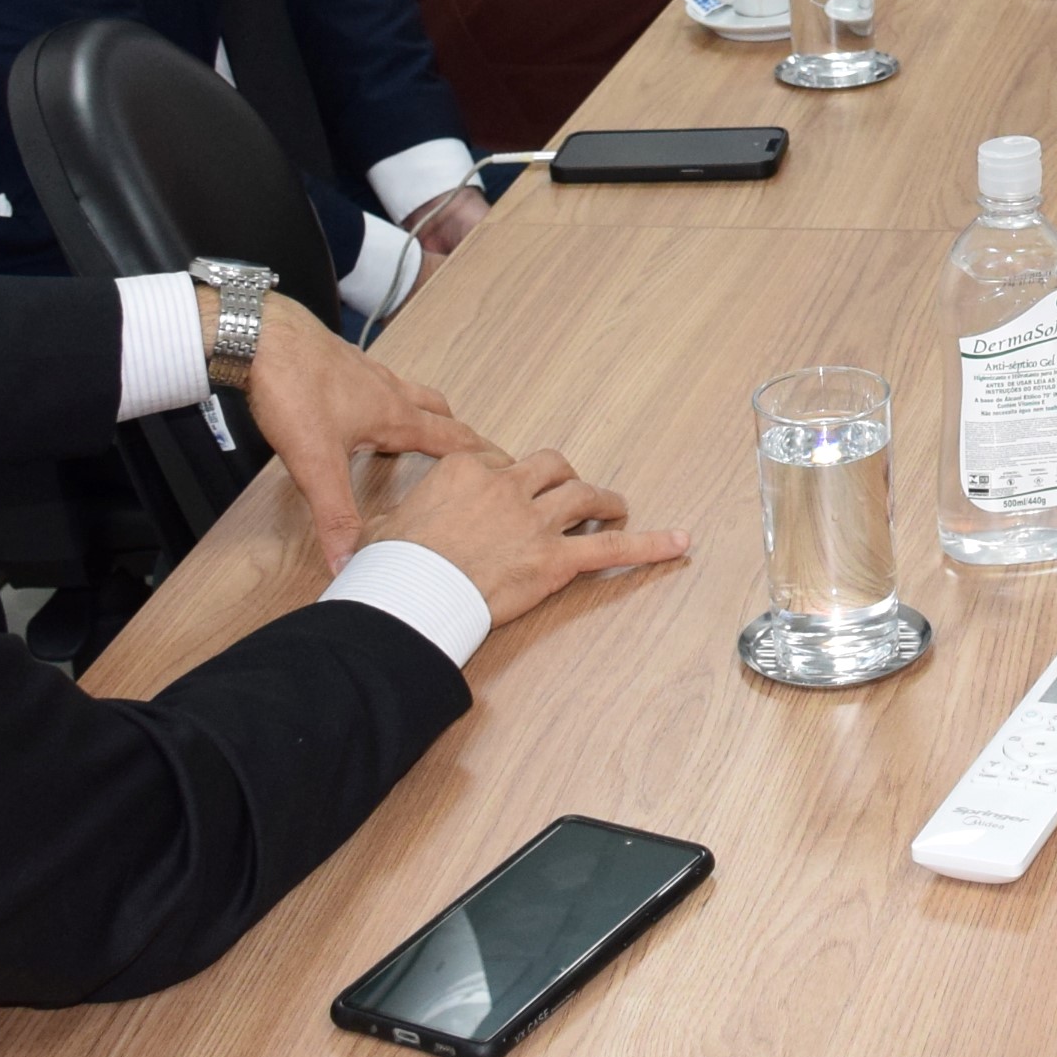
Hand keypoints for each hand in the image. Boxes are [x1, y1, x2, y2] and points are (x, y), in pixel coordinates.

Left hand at [231, 291, 490, 569]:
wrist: (261, 334)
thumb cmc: (293, 387)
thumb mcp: (315, 463)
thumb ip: (335, 514)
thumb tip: (348, 561)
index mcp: (394, 416)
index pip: (452, 439)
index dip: (482, 455)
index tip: (505, 465)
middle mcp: (387, 390)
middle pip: (437, 410)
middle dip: (456, 432)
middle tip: (468, 450)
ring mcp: (364, 372)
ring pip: (408, 391)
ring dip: (421, 410)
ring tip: (419, 428)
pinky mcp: (339, 362)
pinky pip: (376, 379)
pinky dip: (384, 396)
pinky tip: (361, 406)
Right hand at [361, 443, 687, 628]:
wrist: (409, 595)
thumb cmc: (392, 566)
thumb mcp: (383, 528)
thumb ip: (396, 520)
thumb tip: (377, 532)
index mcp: (466, 470)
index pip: (500, 461)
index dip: (509, 478)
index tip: (507, 492)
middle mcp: (507, 487)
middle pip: (549, 467)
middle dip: (563, 476)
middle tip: (570, 490)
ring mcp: (534, 521)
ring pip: (582, 495)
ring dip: (602, 500)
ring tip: (613, 506)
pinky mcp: (555, 559)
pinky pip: (611, 549)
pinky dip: (650, 544)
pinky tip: (679, 541)